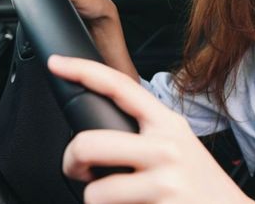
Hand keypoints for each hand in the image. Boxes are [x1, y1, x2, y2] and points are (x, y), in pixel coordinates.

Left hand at [49, 55, 250, 203]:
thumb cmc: (199, 185)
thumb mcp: (177, 146)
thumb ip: (142, 132)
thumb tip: (94, 133)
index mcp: (166, 124)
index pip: (119, 86)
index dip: (82, 70)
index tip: (56, 64)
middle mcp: (166, 148)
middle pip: (88, 144)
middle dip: (71, 163)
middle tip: (78, 172)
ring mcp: (166, 182)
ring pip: (95, 193)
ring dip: (97, 202)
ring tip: (119, 201)